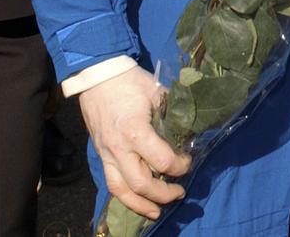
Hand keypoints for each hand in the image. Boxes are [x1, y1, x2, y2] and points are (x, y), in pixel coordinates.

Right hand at [78, 66, 189, 218]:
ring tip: (157, 212)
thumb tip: (191, 129)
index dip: (179, 166)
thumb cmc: (131, 82)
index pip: (161, 161)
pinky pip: (111, 182)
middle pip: (140, 184)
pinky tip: (137, 201)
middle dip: (163, 194)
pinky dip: (125, 196)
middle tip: (180, 192)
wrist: (98, 76)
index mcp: (135, 131)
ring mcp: (107, 154)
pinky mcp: (101, 155)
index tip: (188, 160)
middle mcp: (119, 148)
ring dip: (141, 205)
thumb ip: (173, 112)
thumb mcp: (158, 91)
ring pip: (121, 190)